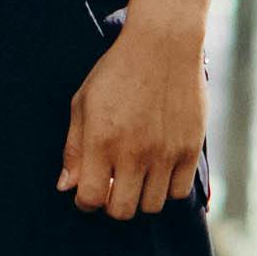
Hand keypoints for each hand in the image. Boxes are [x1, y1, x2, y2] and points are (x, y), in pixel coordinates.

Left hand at [60, 19, 206, 217]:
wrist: (164, 44)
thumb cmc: (117, 71)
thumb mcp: (83, 103)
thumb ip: (74, 148)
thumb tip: (66, 186)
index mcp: (102, 141)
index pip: (91, 198)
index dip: (85, 201)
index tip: (88, 191)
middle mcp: (134, 152)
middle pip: (122, 211)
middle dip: (112, 204)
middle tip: (113, 185)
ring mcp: (165, 153)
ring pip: (152, 206)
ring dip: (140, 197)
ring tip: (136, 176)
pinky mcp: (190, 149)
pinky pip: (178, 191)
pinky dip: (166, 188)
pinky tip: (158, 171)